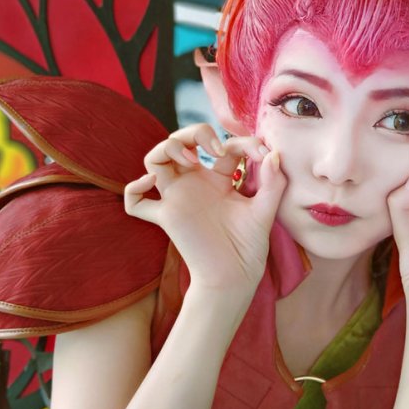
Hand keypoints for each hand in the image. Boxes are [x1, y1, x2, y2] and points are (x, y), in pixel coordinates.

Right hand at [123, 124, 286, 291]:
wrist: (235, 276)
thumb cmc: (249, 246)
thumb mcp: (265, 210)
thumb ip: (273, 183)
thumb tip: (273, 153)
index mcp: (219, 179)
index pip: (223, 145)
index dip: (242, 142)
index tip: (260, 154)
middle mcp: (195, 184)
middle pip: (179, 141)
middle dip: (194, 131)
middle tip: (215, 146)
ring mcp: (178, 198)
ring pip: (153, 160)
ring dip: (166, 148)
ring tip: (190, 159)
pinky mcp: (166, 217)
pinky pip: (135, 202)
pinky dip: (135, 189)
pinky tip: (152, 183)